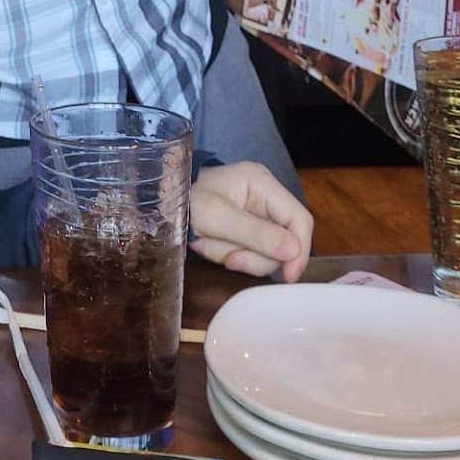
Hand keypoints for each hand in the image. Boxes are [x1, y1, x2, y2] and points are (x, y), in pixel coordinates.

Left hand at [189, 161, 312, 281]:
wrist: (160, 202)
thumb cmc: (186, 200)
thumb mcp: (216, 217)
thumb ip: (255, 234)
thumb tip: (293, 251)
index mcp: (262, 183)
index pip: (299, 219)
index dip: (299, 249)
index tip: (288, 276)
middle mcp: (265, 197)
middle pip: (283, 240)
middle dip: (255, 254)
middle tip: (229, 258)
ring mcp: (256, 214)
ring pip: (266, 251)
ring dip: (237, 255)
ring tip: (210, 245)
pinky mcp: (246, 228)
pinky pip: (249, 251)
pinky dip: (230, 254)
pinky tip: (212, 245)